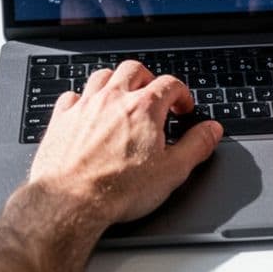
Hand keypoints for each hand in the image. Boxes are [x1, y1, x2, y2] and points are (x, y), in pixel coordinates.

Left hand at [27, 60, 222, 227]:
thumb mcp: (172, 172)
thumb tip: (212, 130)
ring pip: (102, 76)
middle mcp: (113, 99)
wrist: (71, 201)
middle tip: (154, 96)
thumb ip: (196, 146)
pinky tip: (87, 111)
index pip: (169, 84)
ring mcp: (84, 107)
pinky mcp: (61, 120)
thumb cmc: (119, 189)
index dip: (181, 94)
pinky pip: (71, 96)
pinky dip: (82, 99)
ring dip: (116, 82)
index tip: (182, 108)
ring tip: (122, 97)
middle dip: (148, 79)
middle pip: (134, 70)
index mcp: (143, 108)